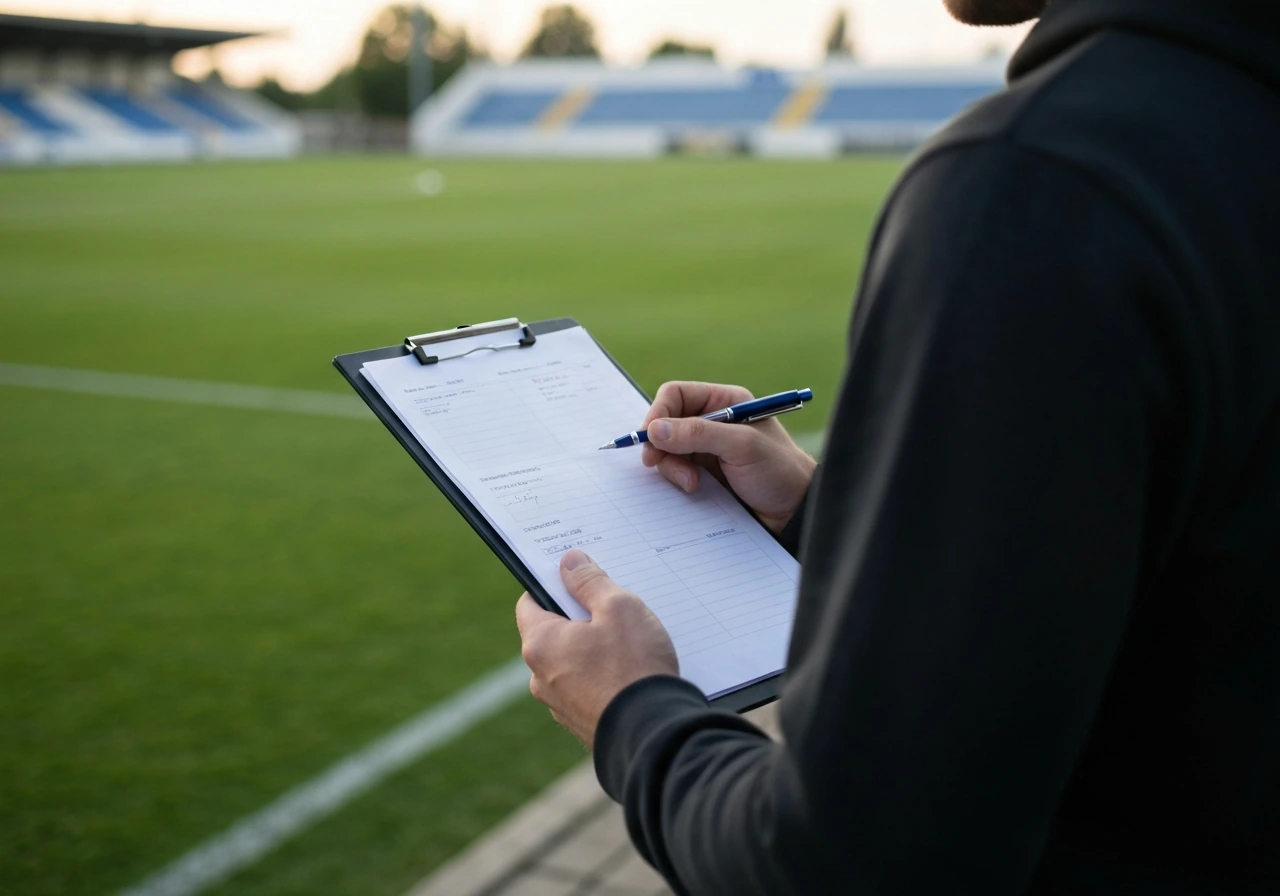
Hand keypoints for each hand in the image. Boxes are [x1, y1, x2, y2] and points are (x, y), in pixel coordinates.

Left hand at [516, 550, 677, 745]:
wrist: (652, 734)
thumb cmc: (633, 667)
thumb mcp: (618, 608)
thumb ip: (590, 581)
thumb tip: (568, 562)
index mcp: (540, 644)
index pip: (529, 603)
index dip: (552, 586)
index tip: (577, 579)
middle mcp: (539, 677)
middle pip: (553, 632)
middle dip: (579, 618)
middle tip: (613, 611)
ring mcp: (559, 704)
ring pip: (571, 662)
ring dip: (593, 649)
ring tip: (629, 645)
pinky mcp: (581, 722)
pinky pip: (586, 687)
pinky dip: (602, 676)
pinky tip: (630, 673)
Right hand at [642, 381, 817, 533]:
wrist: (795, 513)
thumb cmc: (779, 472)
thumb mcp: (741, 447)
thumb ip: (698, 434)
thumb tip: (654, 430)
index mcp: (725, 402)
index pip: (676, 394)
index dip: (658, 413)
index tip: (650, 438)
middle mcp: (713, 421)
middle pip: (666, 423)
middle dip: (662, 445)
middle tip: (660, 464)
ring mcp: (707, 449)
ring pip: (667, 450)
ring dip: (671, 466)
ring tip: (691, 484)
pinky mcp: (704, 474)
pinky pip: (675, 471)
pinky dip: (676, 479)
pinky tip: (693, 489)